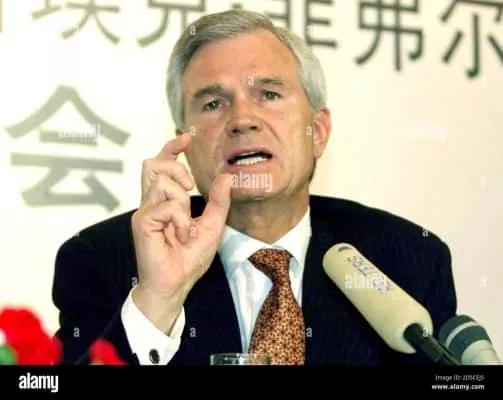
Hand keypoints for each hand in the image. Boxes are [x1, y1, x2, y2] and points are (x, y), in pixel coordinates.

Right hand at [131, 133, 231, 332]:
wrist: (176, 283)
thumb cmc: (188, 258)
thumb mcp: (212, 225)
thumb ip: (218, 201)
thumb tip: (226, 176)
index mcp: (164, 201)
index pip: (162, 165)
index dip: (171, 148)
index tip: (184, 138)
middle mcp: (151, 202)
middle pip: (154, 164)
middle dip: (177, 168)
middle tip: (190, 186)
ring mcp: (145, 211)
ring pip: (163, 183)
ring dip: (183, 203)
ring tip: (185, 227)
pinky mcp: (142, 222)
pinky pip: (166, 206)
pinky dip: (180, 220)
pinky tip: (180, 235)